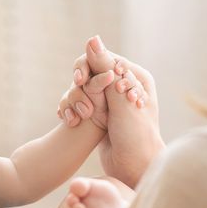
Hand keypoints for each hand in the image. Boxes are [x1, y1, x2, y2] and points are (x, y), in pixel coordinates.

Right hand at [59, 46, 163, 186]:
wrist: (134, 169)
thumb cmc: (134, 135)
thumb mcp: (119, 98)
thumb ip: (105, 68)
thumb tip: (92, 38)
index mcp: (136, 77)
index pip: (104, 58)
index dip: (87, 66)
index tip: (79, 81)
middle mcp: (124, 86)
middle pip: (91, 71)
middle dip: (79, 85)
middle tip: (75, 97)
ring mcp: (112, 101)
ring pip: (82, 88)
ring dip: (74, 100)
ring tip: (76, 117)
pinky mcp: (101, 115)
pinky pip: (80, 103)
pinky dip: (72, 109)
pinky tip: (70, 120)